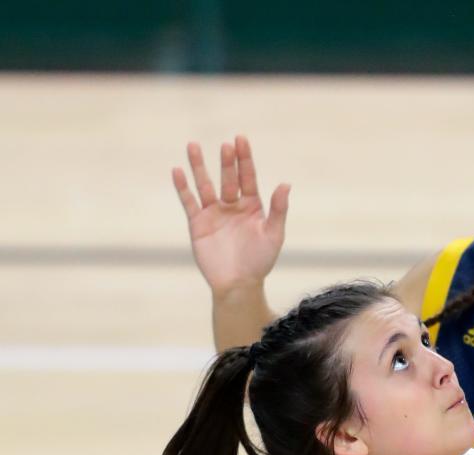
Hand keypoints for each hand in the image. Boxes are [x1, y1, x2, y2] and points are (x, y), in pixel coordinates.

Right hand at [172, 135, 289, 294]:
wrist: (238, 285)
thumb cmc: (259, 262)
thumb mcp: (274, 235)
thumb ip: (279, 210)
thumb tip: (286, 184)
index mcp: (252, 206)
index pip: (248, 177)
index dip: (245, 159)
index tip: (241, 139)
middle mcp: (232, 205)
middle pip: (228, 178)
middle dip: (227, 162)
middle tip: (226, 146)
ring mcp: (214, 213)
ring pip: (205, 184)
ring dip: (199, 166)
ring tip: (193, 146)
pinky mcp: (198, 223)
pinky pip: (189, 202)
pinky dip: (183, 187)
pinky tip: (177, 171)